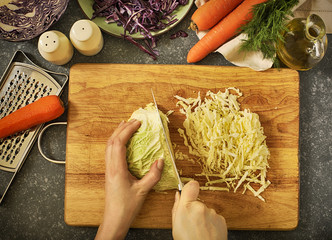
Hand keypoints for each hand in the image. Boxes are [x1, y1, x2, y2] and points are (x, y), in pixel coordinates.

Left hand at [95, 119, 163, 239]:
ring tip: (126, 126)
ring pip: (109, 146)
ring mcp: (108, 169)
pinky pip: (110, 152)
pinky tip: (123, 142)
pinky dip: (116, 142)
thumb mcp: (143, 191)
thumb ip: (153, 175)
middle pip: (111, 141)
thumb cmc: (126, 207)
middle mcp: (110, 167)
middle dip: (122, 128)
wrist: (114, 219)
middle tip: (134, 121)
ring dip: (117, 134)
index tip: (138, 123)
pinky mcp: (110, 172)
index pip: (119, 143)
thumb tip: (160, 160)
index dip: (127, 130)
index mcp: (117, 169)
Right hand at [172, 180, 227, 239]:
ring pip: (206, 211)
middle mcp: (201, 207)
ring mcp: (212, 213)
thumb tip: (178, 195)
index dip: (189, 188)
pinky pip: (214, 218)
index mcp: (187, 207)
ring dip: (203, 218)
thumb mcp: (175, 225)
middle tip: (191, 224)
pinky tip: (207, 233)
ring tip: (199, 231)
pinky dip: (211, 224)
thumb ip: (176, 207)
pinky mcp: (221, 219)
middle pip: (197, 202)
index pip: (191, 185)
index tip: (188, 192)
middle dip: (194, 210)